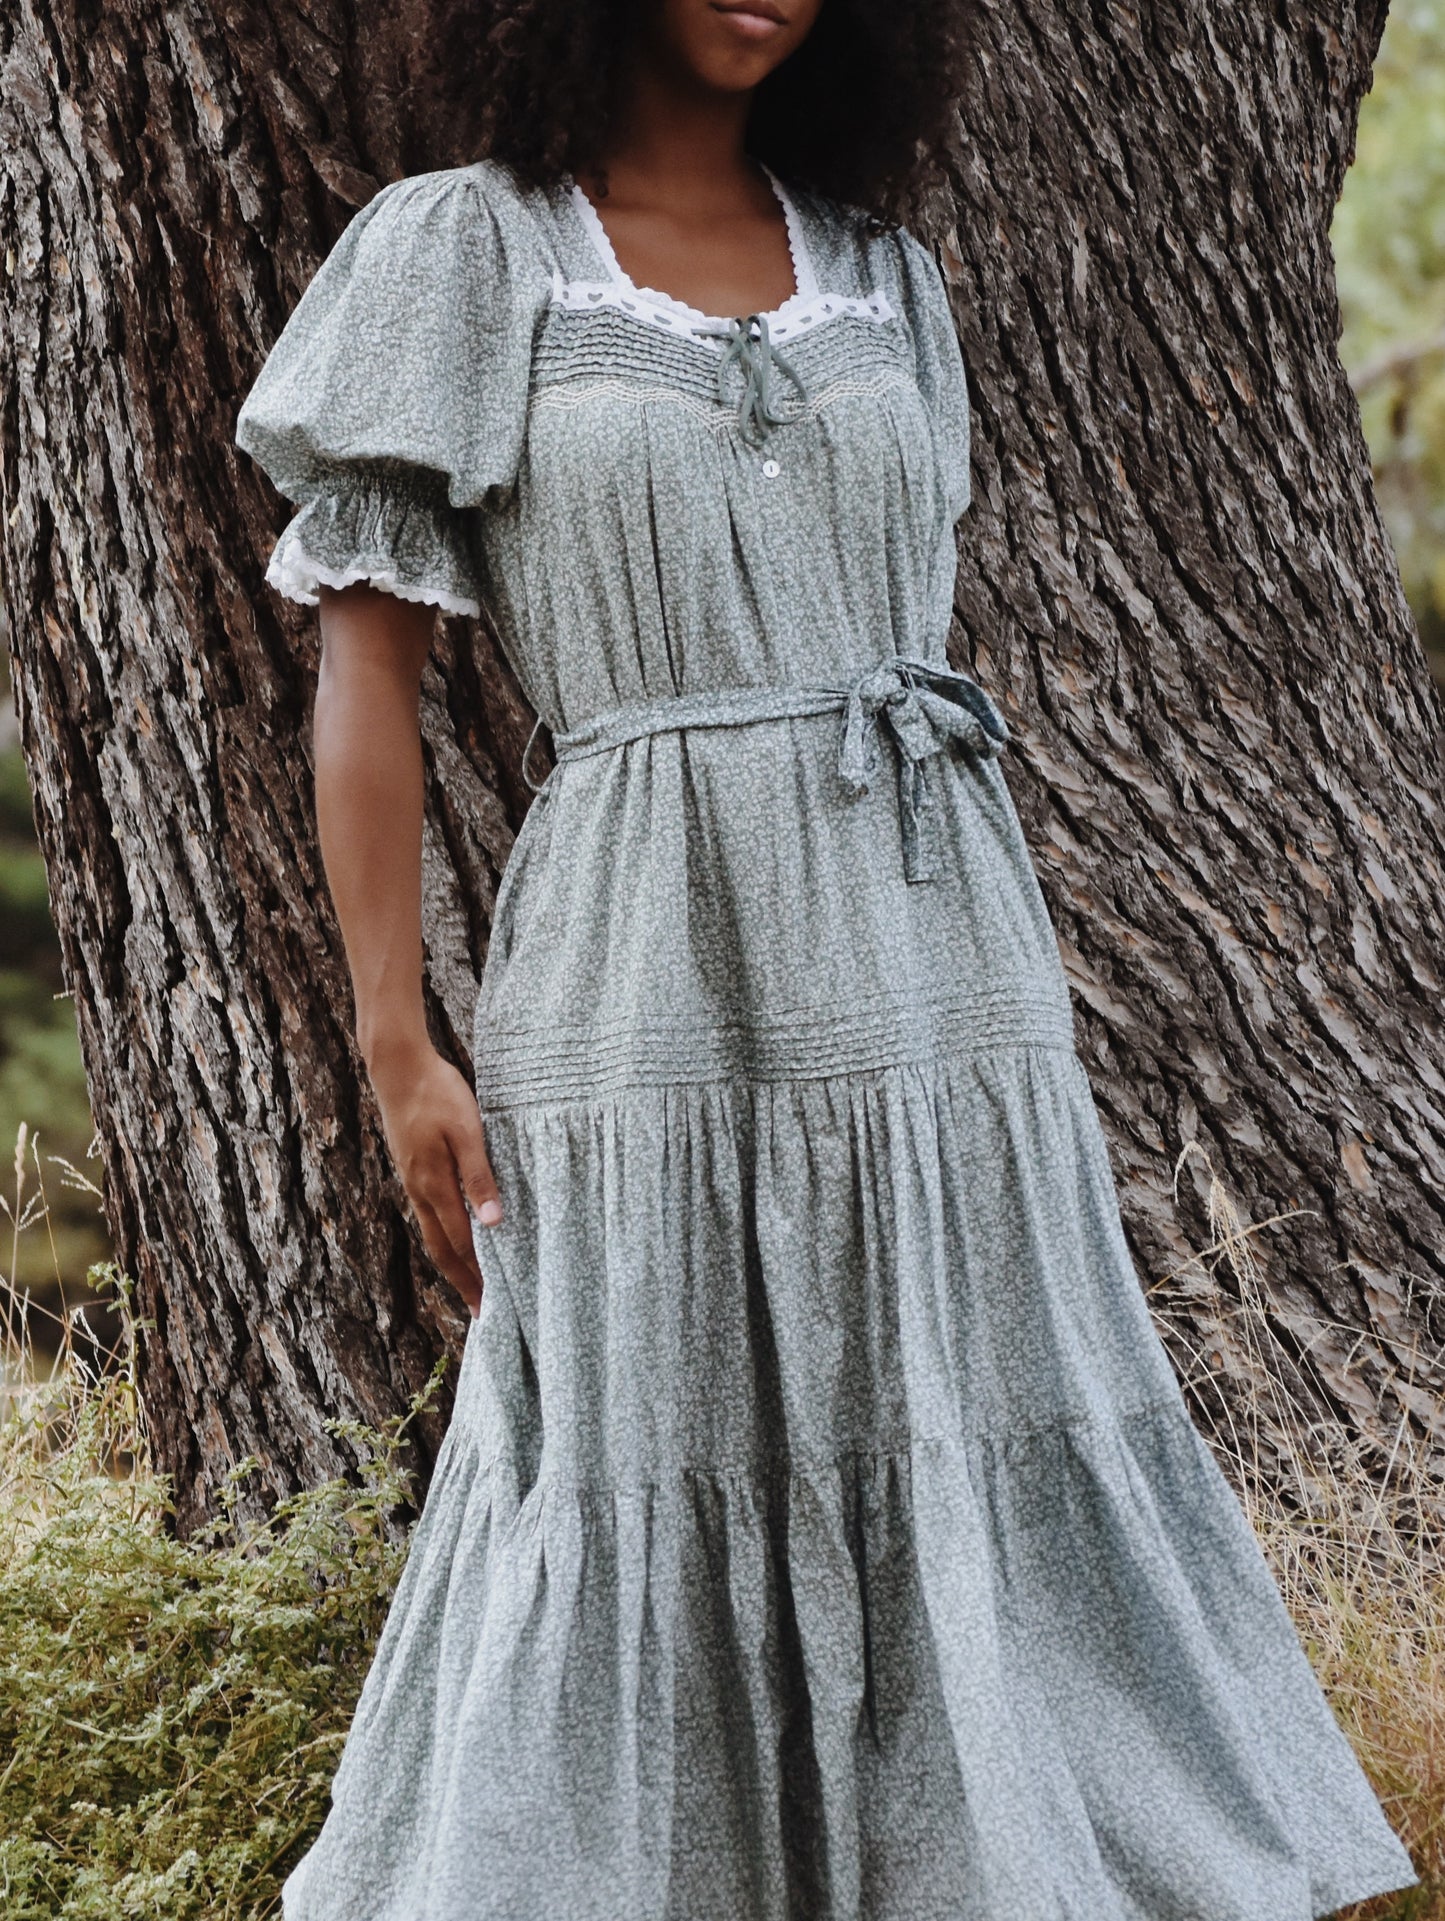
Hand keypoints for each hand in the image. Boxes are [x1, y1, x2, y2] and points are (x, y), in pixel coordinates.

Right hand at [367, 1040, 501, 1318]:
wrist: (398, 1065)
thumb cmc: (437, 1093)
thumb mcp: (467, 1131)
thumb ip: (479, 1176)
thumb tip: (493, 1223)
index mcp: (434, 1185)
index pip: (459, 1244)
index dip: (475, 1277)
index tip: (489, 1307)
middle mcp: (419, 1189)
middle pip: (441, 1248)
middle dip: (462, 1280)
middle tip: (481, 1309)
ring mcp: (412, 1179)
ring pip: (433, 1231)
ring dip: (452, 1260)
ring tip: (470, 1280)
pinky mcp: (411, 1166)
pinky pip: (428, 1212)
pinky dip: (444, 1233)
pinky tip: (455, 1232)